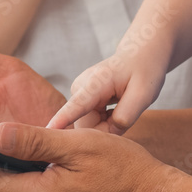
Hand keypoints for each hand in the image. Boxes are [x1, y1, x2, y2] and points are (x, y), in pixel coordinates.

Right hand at [47, 50, 166, 133]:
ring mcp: (78, 94)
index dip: (62, 120)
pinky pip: (89, 123)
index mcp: (96, 83)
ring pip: (88, 126)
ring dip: (106, 126)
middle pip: (85, 126)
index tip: (47, 131)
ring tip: (121, 109)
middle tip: (126, 116)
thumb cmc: (144, 72)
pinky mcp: (79, 100)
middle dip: (105, 130)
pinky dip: (104, 122)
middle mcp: (80, 87)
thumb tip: (107, 134)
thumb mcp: (144, 94)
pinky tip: (114, 109)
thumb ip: (126, 116)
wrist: (139, 56)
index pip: (76, 106)